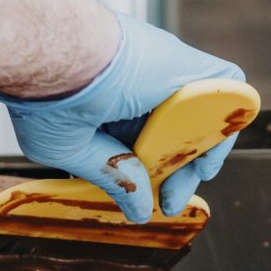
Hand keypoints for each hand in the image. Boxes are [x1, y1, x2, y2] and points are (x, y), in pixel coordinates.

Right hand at [0, 13, 244, 222]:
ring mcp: (165, 76)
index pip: (146, 144)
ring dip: (202, 153)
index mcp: (109, 106)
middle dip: (179, 174)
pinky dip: (224, 119)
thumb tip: (139, 211)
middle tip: (172, 202)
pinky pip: (225, 87)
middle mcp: (139, 90)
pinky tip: (209, 153)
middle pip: (176, 137)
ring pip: (202, 117)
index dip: (155, 176)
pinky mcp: (187, 65)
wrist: (53, 60)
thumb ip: (113, 178)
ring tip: (196, 177)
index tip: (153, 203)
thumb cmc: (45, 97)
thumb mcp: (73, 152)